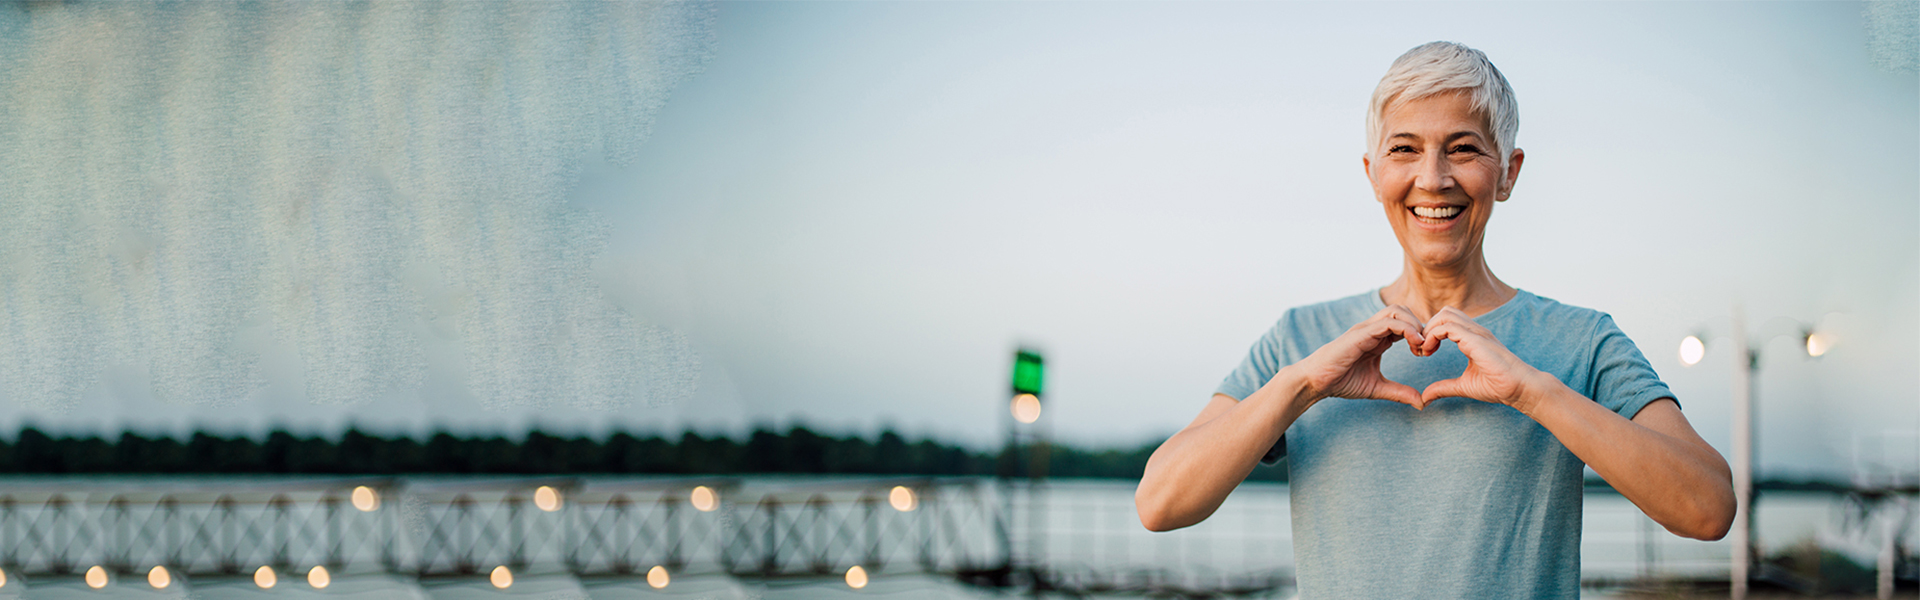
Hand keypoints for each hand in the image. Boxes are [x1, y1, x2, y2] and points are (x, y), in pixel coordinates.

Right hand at [1287, 305, 1428, 409]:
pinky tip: (1414, 344)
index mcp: (1378, 338)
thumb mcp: (1377, 388)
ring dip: (1415, 324)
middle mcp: (1373, 329)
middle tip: (1426, 348)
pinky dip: (1406, 329)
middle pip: (1403, 310)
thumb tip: (1421, 403)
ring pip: (1397, 310)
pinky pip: (1388, 322)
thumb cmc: (1341, 381)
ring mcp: (1367, 329)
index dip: (1420, 334)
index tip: (1427, 353)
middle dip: (1420, 325)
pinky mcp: (1361, 333)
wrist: (1316, 381)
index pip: (1405, 323)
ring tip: (1420, 345)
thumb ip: (1399, 392)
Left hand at [1417, 306, 1551, 411]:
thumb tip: (1424, 398)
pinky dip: (1432, 336)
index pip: (1447, 322)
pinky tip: (1429, 351)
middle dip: (1427, 327)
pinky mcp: (1476, 339)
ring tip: (1424, 350)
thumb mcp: (1463, 386)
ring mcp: (1476, 332)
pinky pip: (1447, 327)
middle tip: (1420, 349)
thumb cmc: (1498, 386)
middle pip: (1444, 313)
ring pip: (1445, 314)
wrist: (1520, 388)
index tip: (1422, 352)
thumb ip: (1443, 388)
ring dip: (1428, 330)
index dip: (1430, 333)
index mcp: (1472, 338)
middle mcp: (1474, 331)